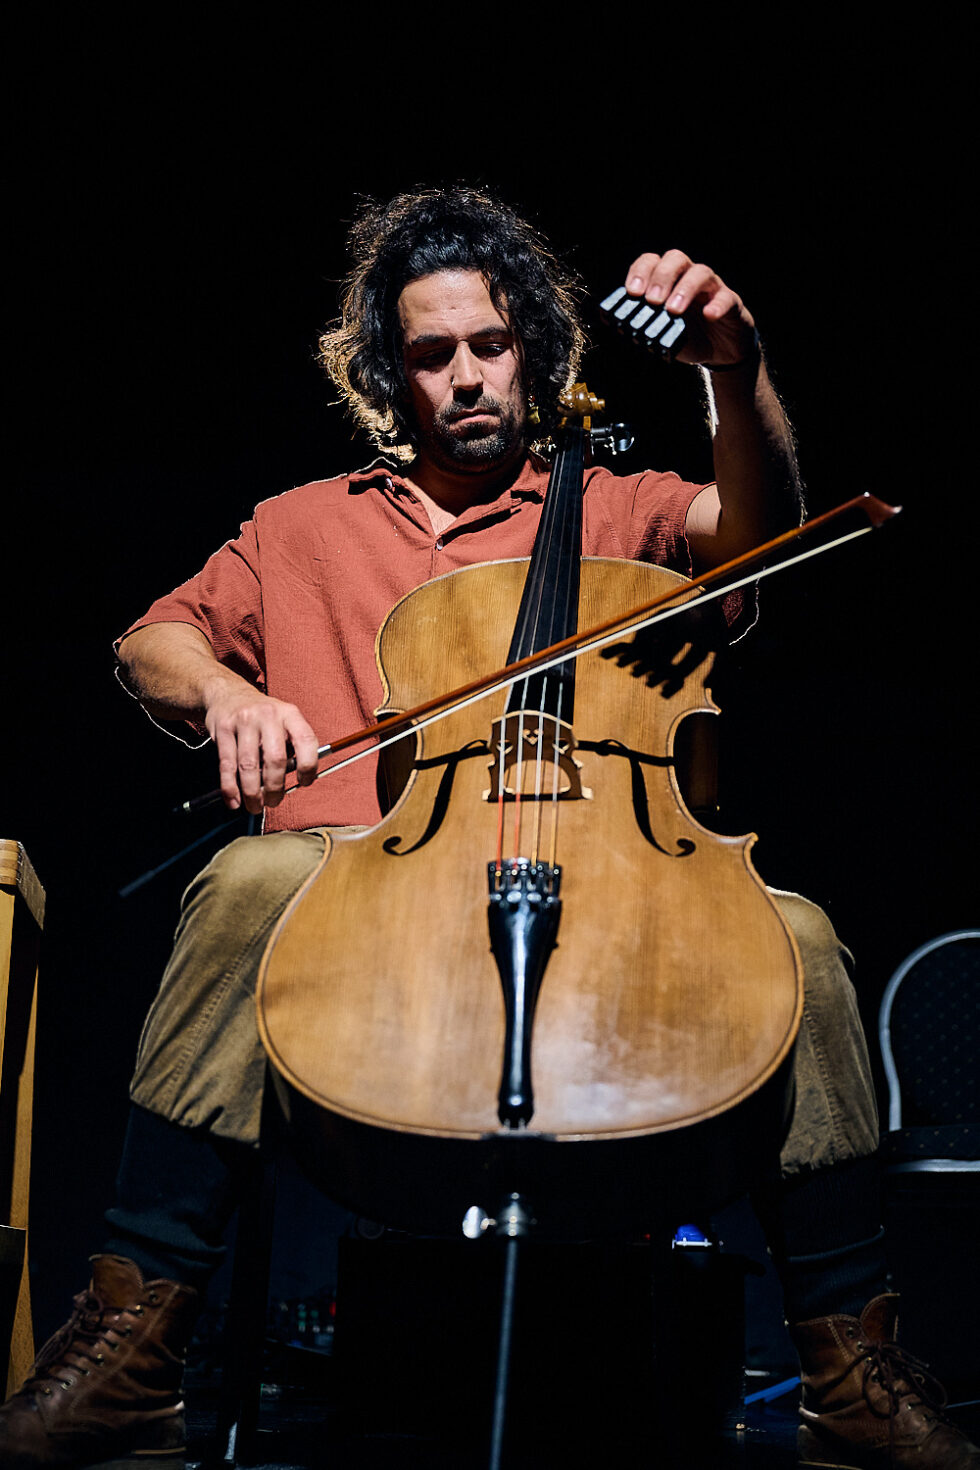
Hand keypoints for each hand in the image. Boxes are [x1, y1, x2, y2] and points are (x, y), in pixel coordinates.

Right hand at [204, 686, 319, 813]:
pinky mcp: (223, 729)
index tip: (304, 783)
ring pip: (249, 766)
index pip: (306, 741)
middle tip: (273, 802)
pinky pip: (227, 765)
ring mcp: (244, 721)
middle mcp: (268, 715)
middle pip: (275, 759)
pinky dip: (231, 788)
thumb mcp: (282, 721)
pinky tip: (234, 801)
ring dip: (252, 793)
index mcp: (289, 714)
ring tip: (255, 806)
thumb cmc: (262, 717)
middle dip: (275, 788)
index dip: (309, 766)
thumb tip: (296, 783)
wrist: (228, 693)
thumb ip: (291, 747)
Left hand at [624, 251, 757, 368]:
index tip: (632, 293)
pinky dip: (717, 305)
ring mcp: (711, 287)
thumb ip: (643, 325)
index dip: (640, 273)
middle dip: (661, 277)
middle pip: (676, 259)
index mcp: (668, 281)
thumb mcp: (662, 333)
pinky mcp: (730, 302)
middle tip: (651, 300)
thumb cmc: (688, 336)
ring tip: (673, 310)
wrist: (719, 351)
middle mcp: (688, 277)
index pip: (651, 262)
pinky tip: (708, 316)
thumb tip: (615, 323)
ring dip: (684, 289)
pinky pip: (726, 297)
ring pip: (700, 273)